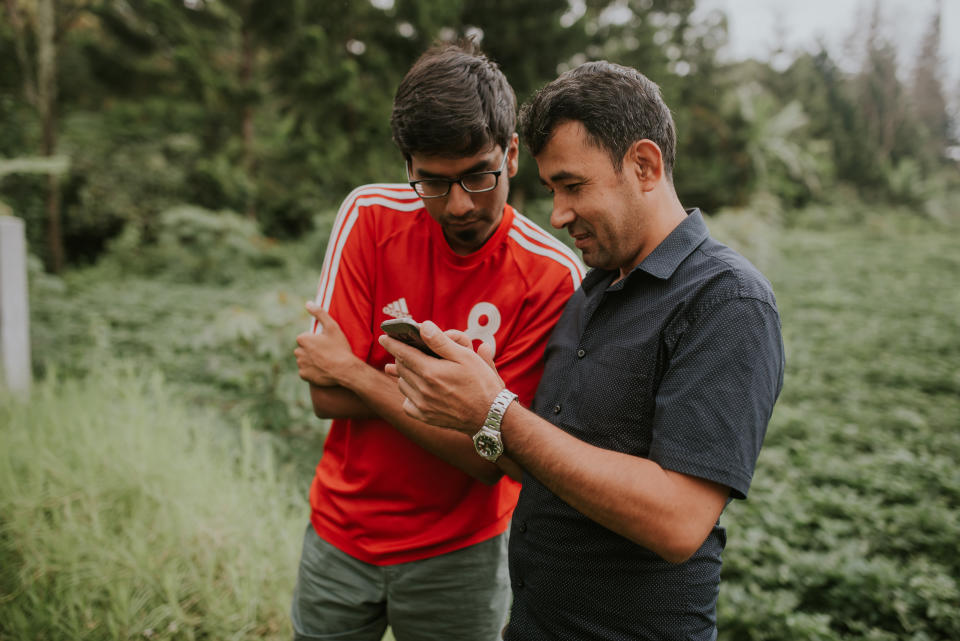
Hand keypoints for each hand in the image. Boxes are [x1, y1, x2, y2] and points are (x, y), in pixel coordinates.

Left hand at [294, 302, 359, 385]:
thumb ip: (320, 313)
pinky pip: (305, 372)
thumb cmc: (339, 348)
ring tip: (325, 361)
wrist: (345, 370)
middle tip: (326, 353)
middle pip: (303, 349)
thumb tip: (308, 303)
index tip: (325, 343)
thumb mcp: (332, 327)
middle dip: (311, 350)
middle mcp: (298, 352)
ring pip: (304, 360)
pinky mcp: (304, 376)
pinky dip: (311, 371)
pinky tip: (322, 369)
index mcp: (303, 339)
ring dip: (311, 360)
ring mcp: (300, 364)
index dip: (315, 340)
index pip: (305, 338)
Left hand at [380, 320, 502, 433]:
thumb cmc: (481, 383)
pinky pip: (407, 403)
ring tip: (414, 368)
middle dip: (400, 357)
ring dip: (405, 374)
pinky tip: (419, 389)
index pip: (403, 353)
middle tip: (404, 350)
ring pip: (403, 384)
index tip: (385, 336)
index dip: (392, 343)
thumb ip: (441, 341)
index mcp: (430, 371)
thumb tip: (423, 326)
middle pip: (401, 367)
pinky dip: (409, 394)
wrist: (490, 416)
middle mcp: (422, 389)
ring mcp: (422, 405)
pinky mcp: (425, 417)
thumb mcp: (465, 356)